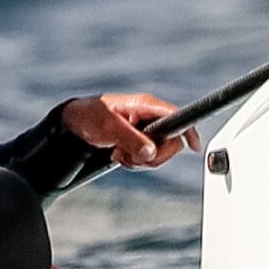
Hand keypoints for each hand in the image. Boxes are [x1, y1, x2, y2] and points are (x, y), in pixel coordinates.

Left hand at [60, 93, 201, 169]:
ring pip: (158, 154)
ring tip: (119, 153)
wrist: (74, 124)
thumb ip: (131, 139)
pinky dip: (134, 162)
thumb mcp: (109, 127)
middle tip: (132, 155)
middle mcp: (149, 118)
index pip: (177, 116)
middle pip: (171, 143)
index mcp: (146, 106)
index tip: (194, 146)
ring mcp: (145, 131)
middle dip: (154, 156)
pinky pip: (147, 159)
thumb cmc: (90, 116)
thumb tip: (151, 152)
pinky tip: (118, 155)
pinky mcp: (139, 142)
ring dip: (139, 160)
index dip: (189, 131)